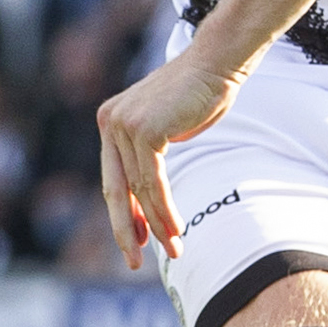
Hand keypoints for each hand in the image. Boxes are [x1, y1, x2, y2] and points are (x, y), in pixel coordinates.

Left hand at [94, 51, 243, 268]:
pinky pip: (153, 182)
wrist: (217, 64)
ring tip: (173, 250)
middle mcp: (111, 123)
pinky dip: (164, 209)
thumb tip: (148, 195)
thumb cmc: (199, 95)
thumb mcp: (167, 128)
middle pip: (116, 189)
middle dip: (126, 230)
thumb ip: (150, 156)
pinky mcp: (143, 131)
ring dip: (157, 224)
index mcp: (111, 122)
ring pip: (139, 190)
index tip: (135, 243)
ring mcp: (124, 126)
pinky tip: (175, 229)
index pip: (114, 179)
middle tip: (134, 261)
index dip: (124, 214)